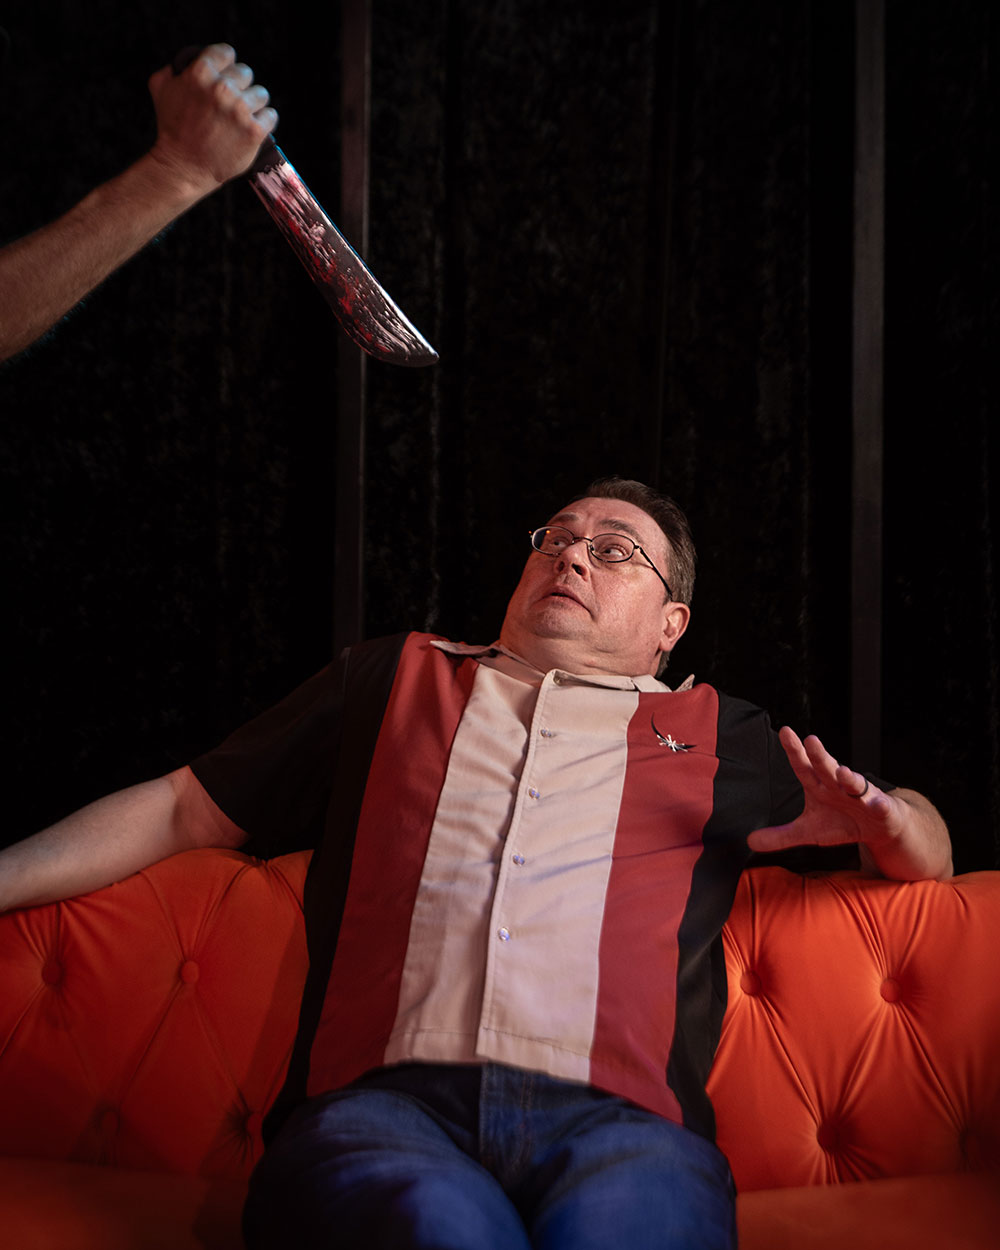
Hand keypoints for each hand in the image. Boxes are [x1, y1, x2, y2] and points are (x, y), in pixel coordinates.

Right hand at [145, 43, 277, 198]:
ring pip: (261, 93)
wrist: (184, 166)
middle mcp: (222, 88)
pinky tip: (253, 127)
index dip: (226, 63)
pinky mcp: (254, 131)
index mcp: (201, 72)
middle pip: (245, 73)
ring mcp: (240, 110)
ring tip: (242, 116)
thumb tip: (185, 62)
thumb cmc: (171, 128)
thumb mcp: (160, 88)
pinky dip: (265, 121)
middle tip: (231, 102)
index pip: (226, 53)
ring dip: (254, 103)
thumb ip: (174, 68)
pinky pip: (271, 115)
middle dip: (239, 85)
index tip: (225, 74)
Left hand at [748, 726, 895, 855]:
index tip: (785, 731)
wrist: (877, 827)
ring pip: (855, 783)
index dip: (794, 750)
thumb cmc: (841, 822)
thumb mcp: (808, 831)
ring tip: (842, 772)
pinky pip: (881, 806)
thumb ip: (781, 835)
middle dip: (819, 755)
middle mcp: (838, 786)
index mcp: (819, 786)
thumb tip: (750, 842)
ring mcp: (861, 796)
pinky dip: (879, 805)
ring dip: (850, 777)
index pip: (803, 766)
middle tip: (810, 740)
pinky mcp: (881, 809)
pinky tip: (877, 804)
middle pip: (827, 769)